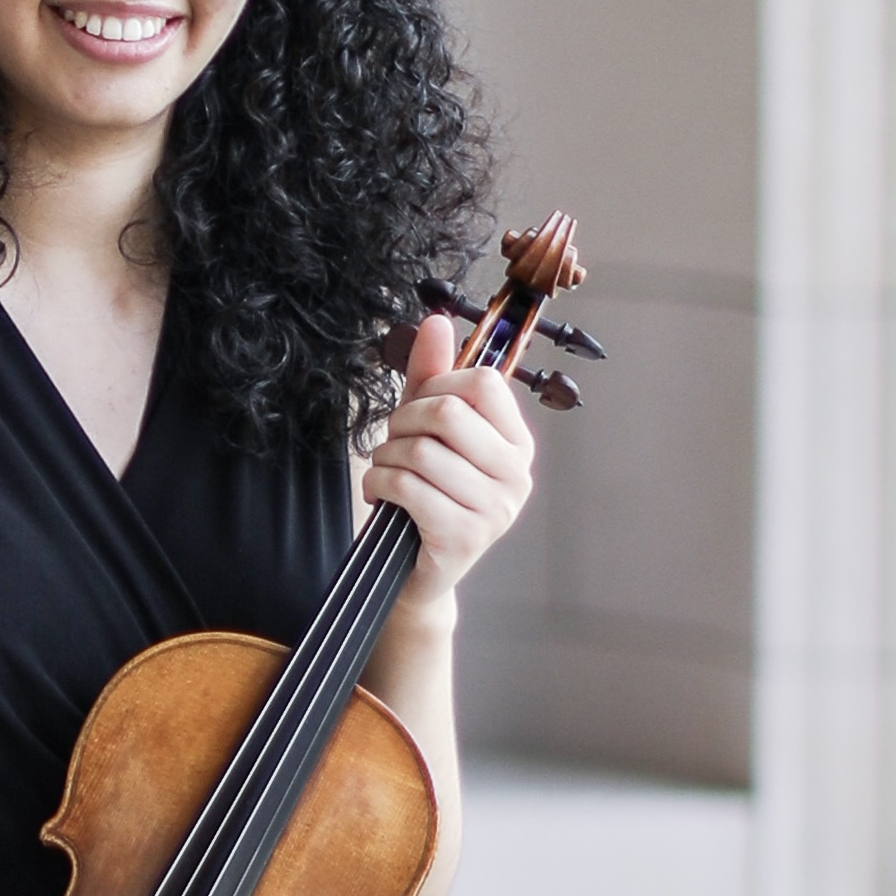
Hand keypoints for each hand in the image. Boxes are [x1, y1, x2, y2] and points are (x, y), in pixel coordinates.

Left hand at [365, 309, 538, 609]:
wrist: (419, 573)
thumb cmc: (427, 497)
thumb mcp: (430, 431)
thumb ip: (432, 377)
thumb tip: (436, 321)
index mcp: (516, 443)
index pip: (484, 383)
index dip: (439, 386)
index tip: (418, 408)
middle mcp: (515, 475)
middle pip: (448, 414)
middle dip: (403, 422)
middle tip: (392, 441)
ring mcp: (494, 509)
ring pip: (422, 452)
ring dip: (386, 457)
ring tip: (385, 471)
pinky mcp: (463, 536)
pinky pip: (409, 487)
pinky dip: (380, 484)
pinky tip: (379, 493)